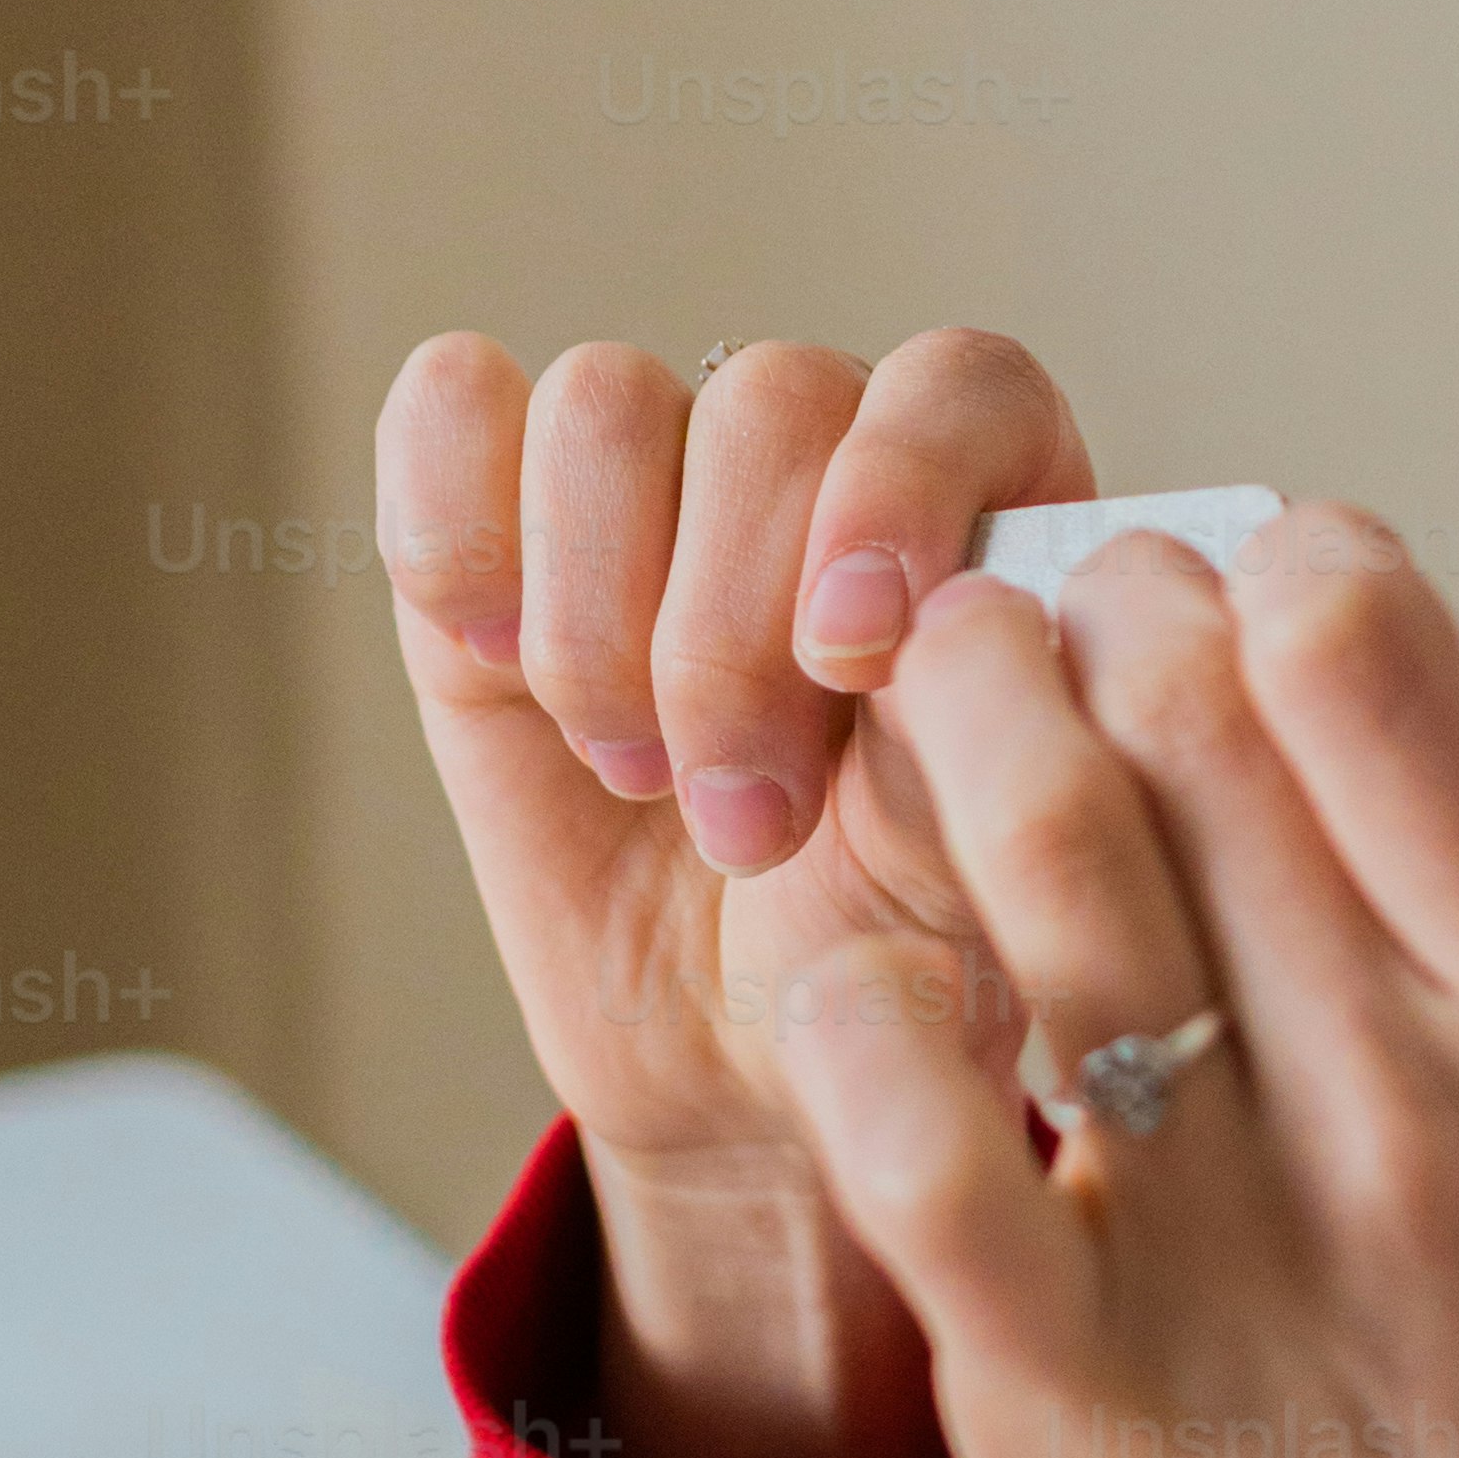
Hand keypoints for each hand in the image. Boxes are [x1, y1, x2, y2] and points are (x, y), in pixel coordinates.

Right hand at [377, 326, 1093, 1457]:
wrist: (755, 1072)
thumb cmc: (907, 977)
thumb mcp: (990, 899)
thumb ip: (998, 764)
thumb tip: (973, 654)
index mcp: (1003, 513)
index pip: (961, 385)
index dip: (901, 488)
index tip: (861, 656)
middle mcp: (833, 469)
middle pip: (766, 399)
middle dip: (734, 627)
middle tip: (748, 824)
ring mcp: (659, 492)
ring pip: (604, 404)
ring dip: (604, 606)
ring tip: (644, 776)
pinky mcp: (497, 536)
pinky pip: (455, 410)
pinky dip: (457, 518)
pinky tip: (507, 666)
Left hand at [765, 509, 1458, 1457]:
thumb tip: (1290, 640)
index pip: (1352, 617)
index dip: (1218, 563)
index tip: (1176, 611)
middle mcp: (1429, 1094)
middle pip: (1170, 686)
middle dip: (1043, 622)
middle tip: (988, 651)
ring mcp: (1247, 1244)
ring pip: (1031, 839)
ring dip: (924, 751)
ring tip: (895, 764)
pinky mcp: (1074, 1395)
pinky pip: (905, 1114)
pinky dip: (851, 1001)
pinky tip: (858, 996)